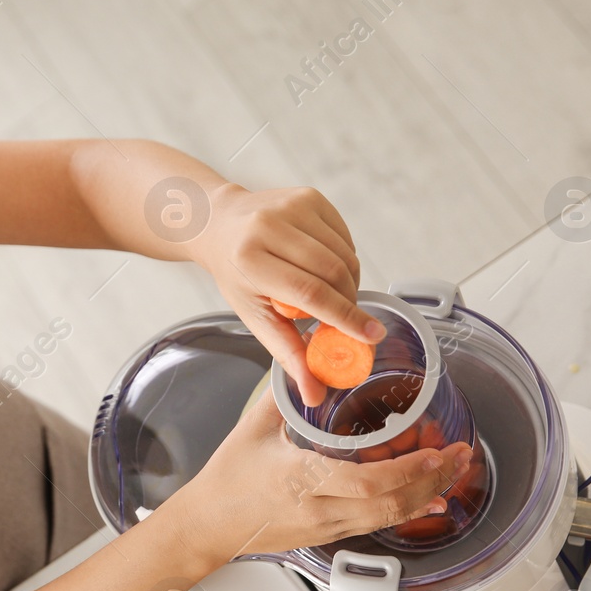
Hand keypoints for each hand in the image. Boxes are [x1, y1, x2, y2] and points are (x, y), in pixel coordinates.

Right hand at [164, 389, 473, 570]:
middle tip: (459, 455)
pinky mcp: (328, 535)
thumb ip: (287, 395)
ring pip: (389, 518)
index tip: (435, 451)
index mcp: (300, 479)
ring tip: (453, 469)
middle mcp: (319, 509)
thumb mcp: (253, 428)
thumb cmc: (226, 481)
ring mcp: (326, 526)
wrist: (208, 525)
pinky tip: (429, 496)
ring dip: (427, 494)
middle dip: (433, 481)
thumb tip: (313, 364)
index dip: (408, 471)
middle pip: (390, 504)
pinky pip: (377, 524)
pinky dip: (407, 508)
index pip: (366, 483)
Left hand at [185, 184, 384, 406]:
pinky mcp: (309, 196)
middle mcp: (270, 227)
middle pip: (332, 272)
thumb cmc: (236, 274)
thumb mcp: (253, 315)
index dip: (344, 317)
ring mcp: (291, 206)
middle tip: (348, 319)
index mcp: (251, 259)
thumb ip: (287, 353)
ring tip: (331, 294)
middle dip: (349, 301)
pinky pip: (344, 236)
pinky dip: (345, 258)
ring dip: (349, 281)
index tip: (372, 335)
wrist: (218, 224)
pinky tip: (326, 267)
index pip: (310, 292)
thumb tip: (314, 395)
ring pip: (344, 254)